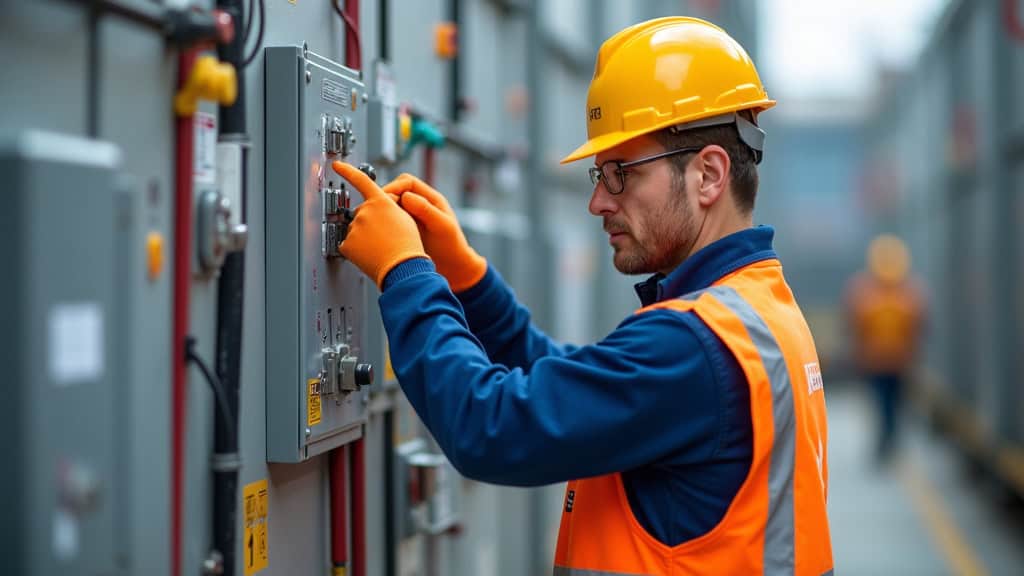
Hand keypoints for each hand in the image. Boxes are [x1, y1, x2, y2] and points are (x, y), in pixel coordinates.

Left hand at [331, 162, 427, 288]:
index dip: (347, 171)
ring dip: (364, 237)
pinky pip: (349, 245)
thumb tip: (376, 209)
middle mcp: (365, 211)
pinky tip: (371, 255)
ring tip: (380, 248)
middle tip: (384, 237)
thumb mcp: (405, 217)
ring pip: (356, 230)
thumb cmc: (408, 246)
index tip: (337, 164)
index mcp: (381, 201)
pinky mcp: (347, 244)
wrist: (403, 267)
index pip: (361, 180)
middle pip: (362, 213)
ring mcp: (354, 227)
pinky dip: (357, 251)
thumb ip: (388, 208)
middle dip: (369, 223)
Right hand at [382, 174, 486, 292]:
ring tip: (374, 222)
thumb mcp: (442, 226)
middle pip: (395, 192)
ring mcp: (410, 218)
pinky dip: (382, 224)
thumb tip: (406, 197)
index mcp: (430, 199)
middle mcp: (419, 205)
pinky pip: (389, 221)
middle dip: (384, 198)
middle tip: (374, 210)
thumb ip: (426, 210)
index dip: (394, 186)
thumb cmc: (453, 247)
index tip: (384, 198)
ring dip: (381, 212)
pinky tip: (377, 233)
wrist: (454, 270)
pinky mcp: (404, 231)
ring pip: (390, 207)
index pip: (407, 182)